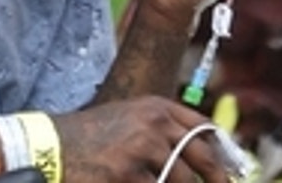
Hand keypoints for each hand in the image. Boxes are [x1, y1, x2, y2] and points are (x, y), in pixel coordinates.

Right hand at [56, 96, 233, 182]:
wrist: (51, 146)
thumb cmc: (88, 136)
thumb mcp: (128, 120)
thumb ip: (160, 131)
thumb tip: (194, 156)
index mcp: (157, 107)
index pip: (203, 128)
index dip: (221, 151)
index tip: (231, 169)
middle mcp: (155, 123)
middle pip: (202, 157)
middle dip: (218, 179)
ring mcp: (144, 149)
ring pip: (182, 182)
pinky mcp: (130, 174)